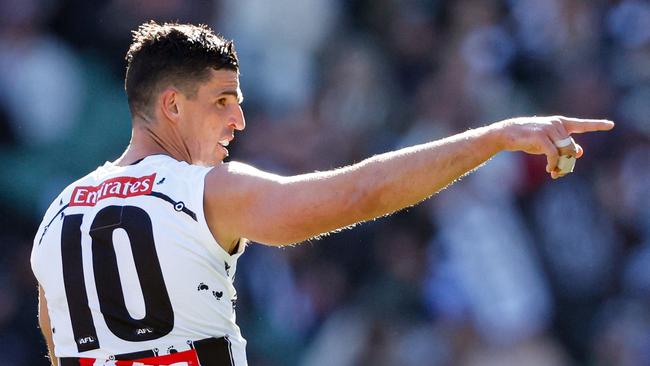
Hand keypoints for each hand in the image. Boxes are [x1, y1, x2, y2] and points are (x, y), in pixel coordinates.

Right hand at [493, 116, 614, 178]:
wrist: (506, 134)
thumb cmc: (528, 138)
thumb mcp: (548, 143)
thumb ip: (564, 146)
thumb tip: (580, 152)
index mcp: (561, 123)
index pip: (582, 125)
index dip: (597, 125)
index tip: (611, 125)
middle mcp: (557, 124)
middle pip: (571, 147)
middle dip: (567, 162)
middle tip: (557, 173)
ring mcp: (549, 129)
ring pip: (564, 151)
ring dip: (560, 165)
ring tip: (553, 172)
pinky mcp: (540, 136)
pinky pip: (553, 154)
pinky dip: (553, 164)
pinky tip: (549, 169)